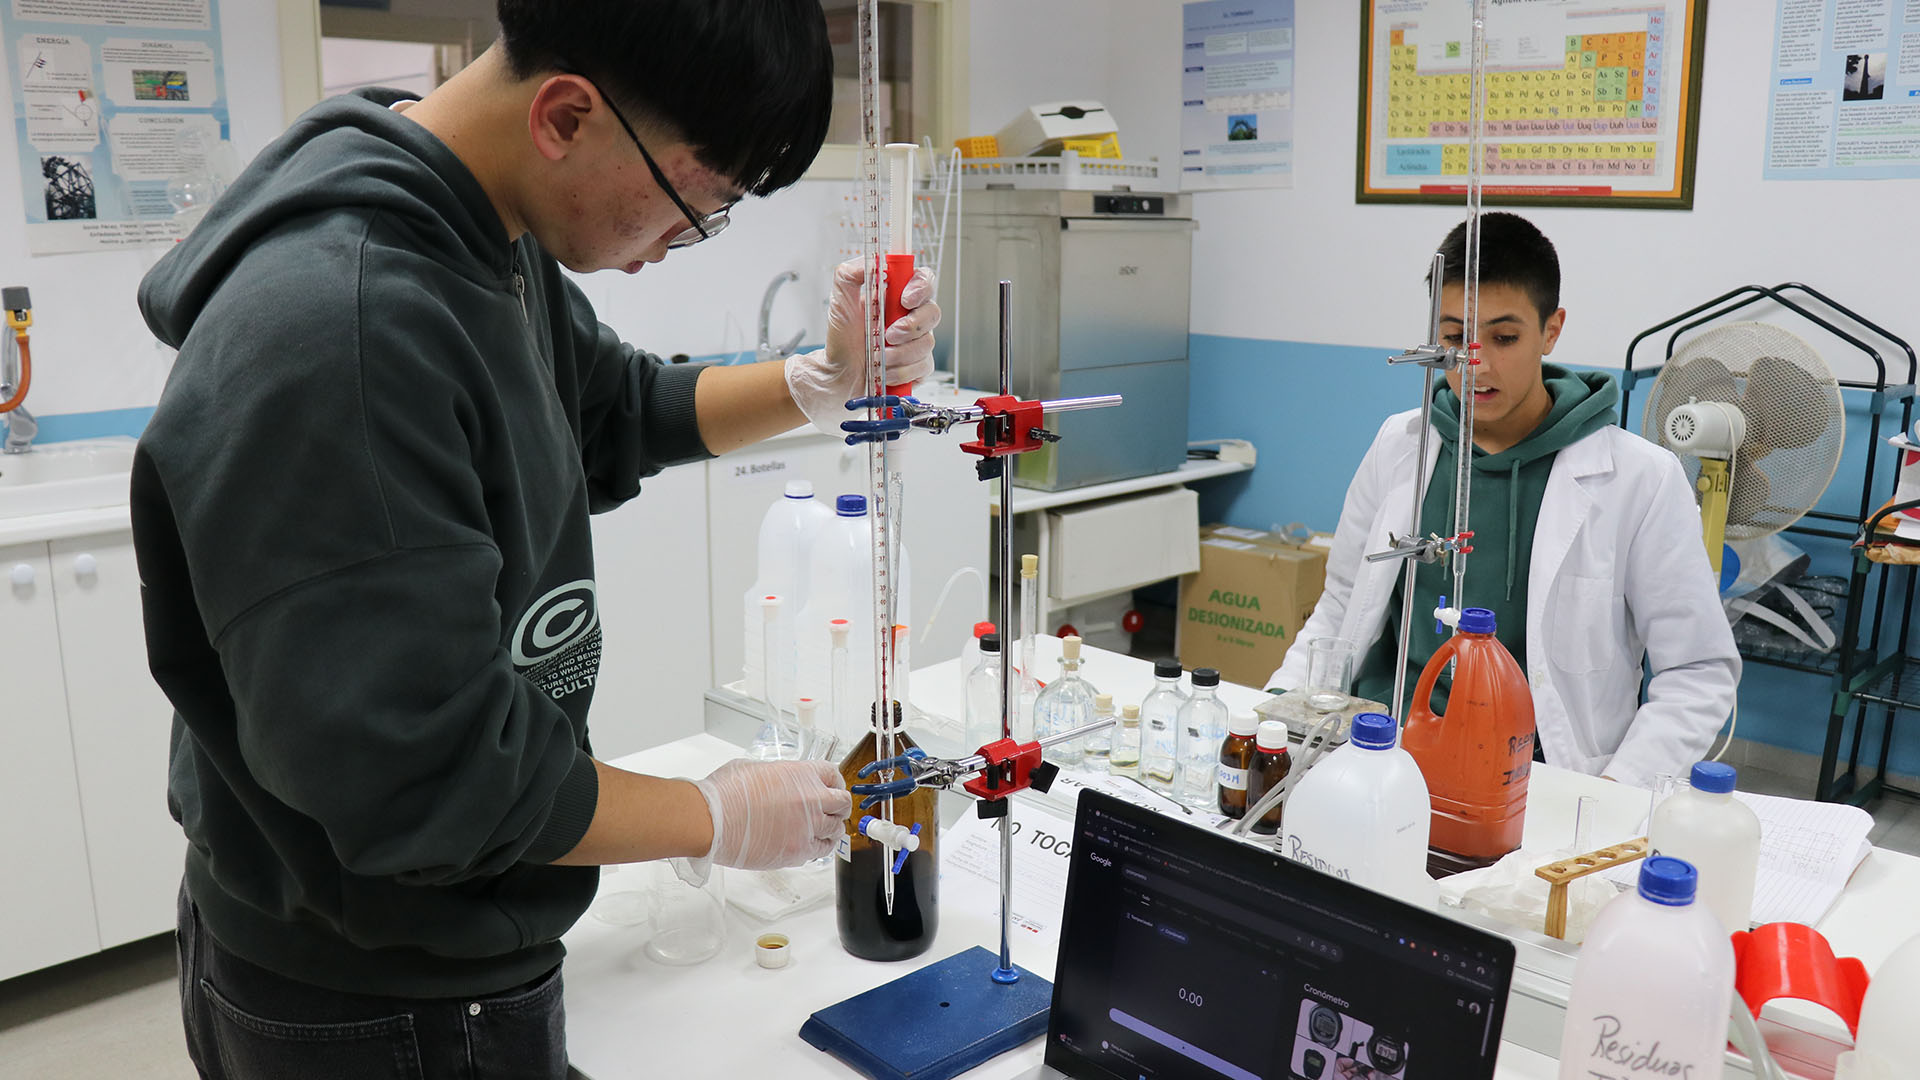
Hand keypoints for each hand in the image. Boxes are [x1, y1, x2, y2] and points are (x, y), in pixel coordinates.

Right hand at [690, 758, 852, 871]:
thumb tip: (778, 781)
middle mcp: (811, 799)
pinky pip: (821, 850)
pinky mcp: (799, 851)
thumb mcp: (754, 768)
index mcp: (801, 774)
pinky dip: (818, 848)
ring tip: (821, 830)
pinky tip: (809, 845)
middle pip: (842, 803)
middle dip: (838, 807)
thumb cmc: (725, 794)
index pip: (833, 775)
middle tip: (831, 811)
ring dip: (830, 829)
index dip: (834, 783)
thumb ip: (777, 775)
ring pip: (836, 830)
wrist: (713, 821)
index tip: (832, 788)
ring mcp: (808, 827)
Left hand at [785, 258, 940, 433]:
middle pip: (932, 312)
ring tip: (878, 356)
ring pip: (927, 343)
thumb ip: (851, 274)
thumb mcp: (840, 300)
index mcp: (898, 295)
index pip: (924, 280)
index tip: (905, 300)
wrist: (839, 371)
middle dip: (911, 326)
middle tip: (889, 334)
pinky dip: (902, 371)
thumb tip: (873, 262)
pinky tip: (885, 370)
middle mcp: (912, 316)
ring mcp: (917, 341)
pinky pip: (923, 366)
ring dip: (900, 352)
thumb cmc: (842, 336)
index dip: (921, 288)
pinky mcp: (919, 365)